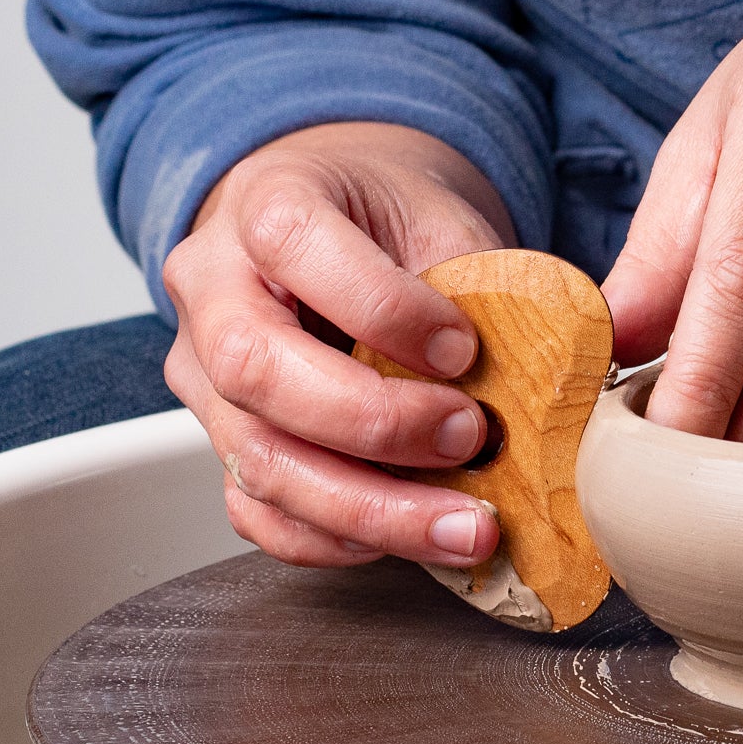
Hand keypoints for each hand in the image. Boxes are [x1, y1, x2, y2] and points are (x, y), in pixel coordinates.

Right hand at [163, 122, 513, 566]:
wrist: (339, 220)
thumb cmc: (387, 219)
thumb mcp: (438, 216)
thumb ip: (473, 285)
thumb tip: (536, 387)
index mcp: (267, 205)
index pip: (296, 248)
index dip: (385, 310)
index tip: (465, 350)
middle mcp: (214, 289)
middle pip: (258, 371)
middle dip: (376, 425)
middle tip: (470, 439)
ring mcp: (205, 375)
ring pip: (258, 461)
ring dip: (371, 510)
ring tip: (464, 527)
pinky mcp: (223, 442)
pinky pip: (257, 513)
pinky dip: (336, 539)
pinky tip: (406, 537)